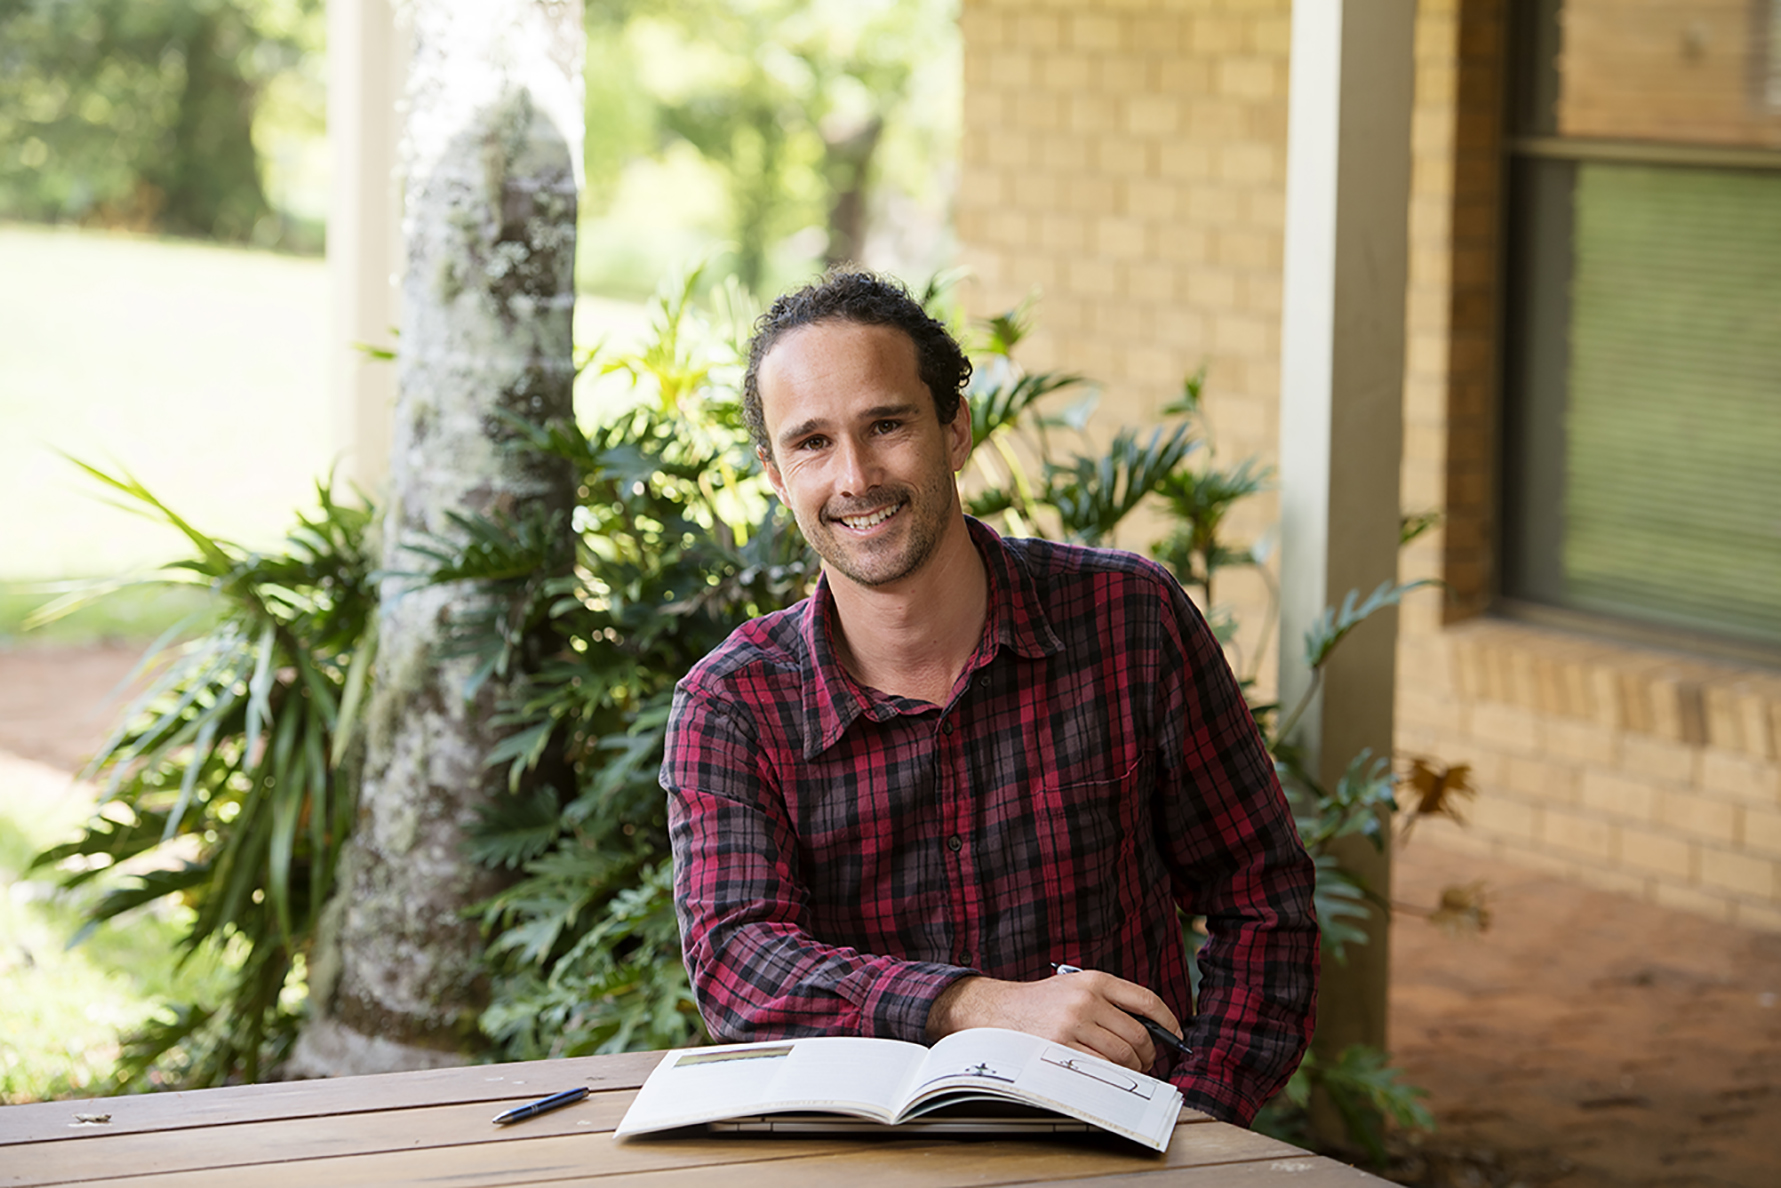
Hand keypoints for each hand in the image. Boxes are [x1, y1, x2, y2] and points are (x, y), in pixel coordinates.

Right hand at [925, 969, 1182, 1072]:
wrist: (998, 1011)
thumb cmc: (1041, 1002)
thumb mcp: (1075, 986)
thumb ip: (1110, 1000)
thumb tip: (1151, 1029)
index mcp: (1094, 980)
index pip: (1146, 1000)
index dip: (1168, 1021)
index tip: (1176, 1034)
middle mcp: (1086, 999)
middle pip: (1138, 1034)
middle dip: (1149, 1054)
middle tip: (1147, 1062)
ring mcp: (1073, 1024)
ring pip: (1122, 1055)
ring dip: (1133, 1069)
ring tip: (1129, 1070)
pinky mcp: (1061, 1047)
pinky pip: (1101, 1068)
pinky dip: (1113, 1076)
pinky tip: (1112, 1076)